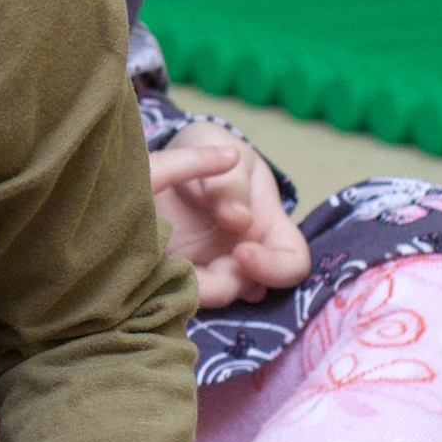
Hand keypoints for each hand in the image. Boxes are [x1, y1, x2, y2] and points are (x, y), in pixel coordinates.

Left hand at [151, 124, 310, 307]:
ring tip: (159, 271)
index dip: (274, 268)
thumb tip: (240, 220)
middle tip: (186, 270)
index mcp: (267, 226)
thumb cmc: (203, 146)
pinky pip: (174, 292)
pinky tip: (148, 277)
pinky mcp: (173, 271)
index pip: (293, 264)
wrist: (163, 154)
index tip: (243, 251)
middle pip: (243, 289)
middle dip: (219, 285)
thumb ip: (228, 182)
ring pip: (206, 296)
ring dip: (187, 290)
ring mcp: (208, 266)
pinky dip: (164, 289)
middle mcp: (241, 255)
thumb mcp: (216, 145)